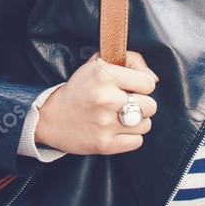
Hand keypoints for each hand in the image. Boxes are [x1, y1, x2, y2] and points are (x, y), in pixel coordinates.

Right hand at [35, 50, 158, 155]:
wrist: (50, 117)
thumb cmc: (79, 89)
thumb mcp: (98, 64)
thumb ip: (129, 61)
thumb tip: (154, 78)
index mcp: (104, 74)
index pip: (148, 83)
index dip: (142, 85)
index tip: (132, 88)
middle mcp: (106, 98)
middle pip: (151, 105)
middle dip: (142, 104)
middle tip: (126, 104)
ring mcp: (106, 123)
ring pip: (146, 124)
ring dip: (137, 122)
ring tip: (120, 118)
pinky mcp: (105, 144)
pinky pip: (137, 141)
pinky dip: (130, 137)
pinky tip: (117, 130)